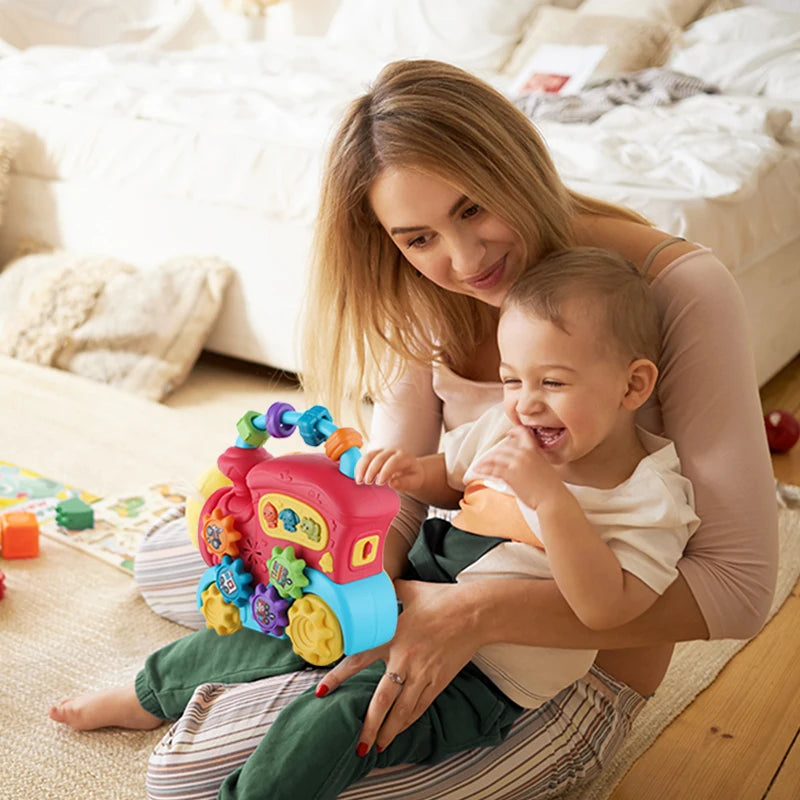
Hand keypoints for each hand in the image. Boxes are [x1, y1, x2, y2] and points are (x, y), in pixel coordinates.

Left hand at [314, 579, 480, 752]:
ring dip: (388, 731)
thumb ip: (390, 591)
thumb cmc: (442, 598)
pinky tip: (399, 731)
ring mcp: (423, 674)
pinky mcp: (439, 681)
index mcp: (392, 637)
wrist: (475, 613)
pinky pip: (420, 707)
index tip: (322, 692)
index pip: (358, 659)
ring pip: (402, 711)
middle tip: (357, 745)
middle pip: (381, 700)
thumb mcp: (410, 589)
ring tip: (375, 748)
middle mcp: (405, 660)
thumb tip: (377, 585)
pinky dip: (408, 721)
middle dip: (368, 726)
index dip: (338, 676)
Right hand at [355, 448, 424, 492]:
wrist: (410, 468)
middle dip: (371, 470)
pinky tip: (357, 476)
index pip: (393, 461)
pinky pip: (364, 458)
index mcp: (404, 457)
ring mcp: (382, 451)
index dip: (385, 471)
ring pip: (369, 455)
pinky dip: (359, 467)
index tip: (380, 483)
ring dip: (362, 468)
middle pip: (379, 458)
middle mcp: (392, 451)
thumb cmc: (412, 475)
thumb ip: (405, 482)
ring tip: (359, 481)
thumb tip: (392, 483)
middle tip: (367, 482)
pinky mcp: (375, 454)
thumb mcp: (414, 481)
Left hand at [473, 425, 561, 508]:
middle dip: (494, 453)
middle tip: (488, 458)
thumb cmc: (552, 488)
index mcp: (534, 451)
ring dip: (485, 461)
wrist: (552, 498)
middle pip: (503, 448)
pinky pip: (493, 469)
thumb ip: (536, 461)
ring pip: (495, 458)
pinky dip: (484, 470)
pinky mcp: (510, 475)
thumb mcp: (546, 467)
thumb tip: (528, 464)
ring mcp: (516, 464)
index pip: (523, 434)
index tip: (508, 434)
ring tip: (478, 465)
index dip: (514, 432)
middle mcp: (524, 454)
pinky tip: (479, 471)